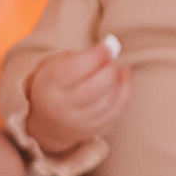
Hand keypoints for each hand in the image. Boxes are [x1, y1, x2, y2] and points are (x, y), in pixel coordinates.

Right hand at [23, 39, 131, 155]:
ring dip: (119, 80)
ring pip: (109, 101)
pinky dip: (126, 91)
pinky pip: (118, 111)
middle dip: (109, 69)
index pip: (75, 70)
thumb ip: (83, 57)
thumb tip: (111, 48)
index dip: (96, 56)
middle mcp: (62, 108)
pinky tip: (122, 78)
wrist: (50, 120)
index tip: (107, 45)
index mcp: (49, 85)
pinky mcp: (96, 129)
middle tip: (110, 59)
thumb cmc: (59, 84)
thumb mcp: (60, 66)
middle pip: (95, 88)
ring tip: (115, 69)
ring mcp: (80, 123)